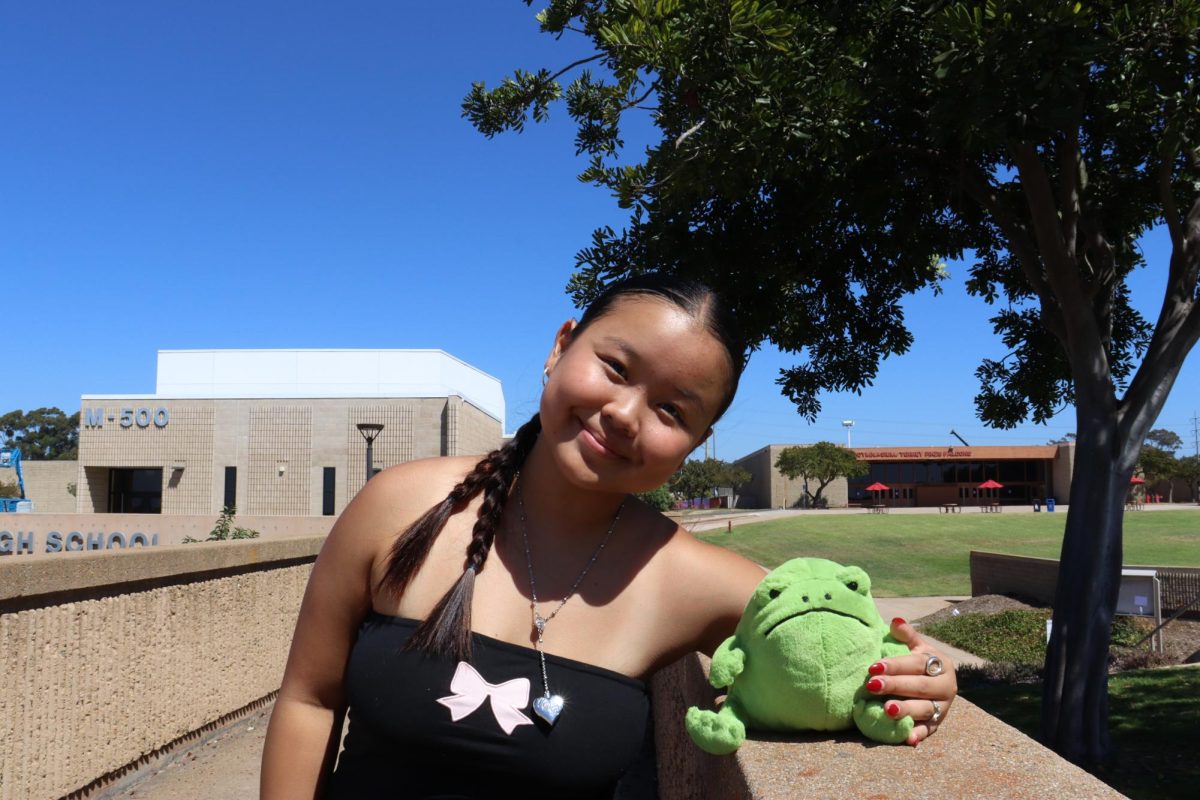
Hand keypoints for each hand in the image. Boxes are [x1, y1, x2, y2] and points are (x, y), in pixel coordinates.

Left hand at [864, 617, 956, 745]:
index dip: (894, 665)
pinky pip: (929, 731)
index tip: (873, 667)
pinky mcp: (938, 724)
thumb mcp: (918, 646)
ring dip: (906, 710)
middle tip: (872, 686)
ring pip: (925, 709)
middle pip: (919, 687)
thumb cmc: (921, 663)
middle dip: (895, 686)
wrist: (940, 683)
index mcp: (941, 664)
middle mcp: (946, 687)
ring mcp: (943, 707)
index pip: (916, 664)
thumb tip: (895, 621)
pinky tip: (907, 740)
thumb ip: (907, 635)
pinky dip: (918, 735)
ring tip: (887, 710)